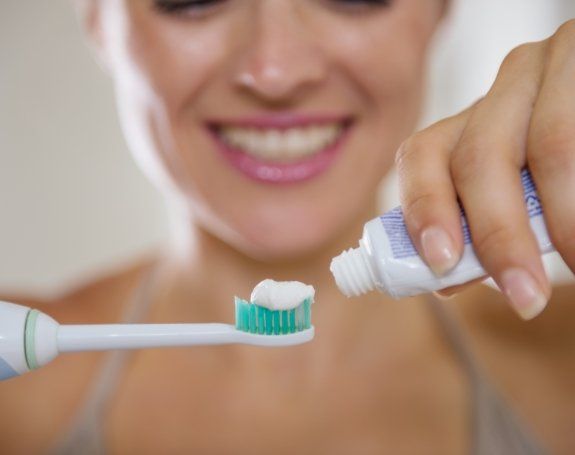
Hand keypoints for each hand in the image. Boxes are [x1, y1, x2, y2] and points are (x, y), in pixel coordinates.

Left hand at [395, 19, 574, 319]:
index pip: (423, 153)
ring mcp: (557, 61)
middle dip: (499, 236)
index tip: (441, 264)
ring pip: (548, 147)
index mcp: (475, 116)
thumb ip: (485, 225)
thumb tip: (445, 278)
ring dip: (564, 222)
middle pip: (478, 157)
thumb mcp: (524, 188)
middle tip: (524, 296)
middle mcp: (509, 82)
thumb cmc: (566, 171)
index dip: (425, 208)